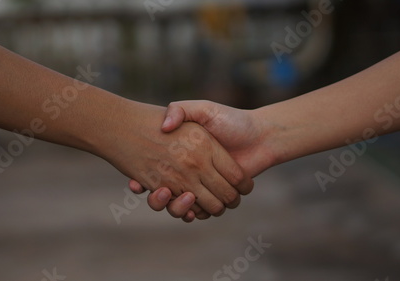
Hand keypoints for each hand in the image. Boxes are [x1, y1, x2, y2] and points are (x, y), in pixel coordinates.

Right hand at [130, 100, 277, 220]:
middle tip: (162, 191)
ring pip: (180, 206)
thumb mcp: (203, 108)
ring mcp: (201, 185)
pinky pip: (198, 212)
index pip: (155, 169)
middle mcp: (188, 171)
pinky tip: (191, 210)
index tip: (137, 182)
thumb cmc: (232, 120)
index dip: (143, 179)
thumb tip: (164, 126)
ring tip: (175, 198)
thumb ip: (181, 110)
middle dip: (159, 199)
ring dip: (176, 208)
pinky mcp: (214, 196)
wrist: (262, 135)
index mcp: (181, 153)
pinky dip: (192, 214)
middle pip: (164, 194)